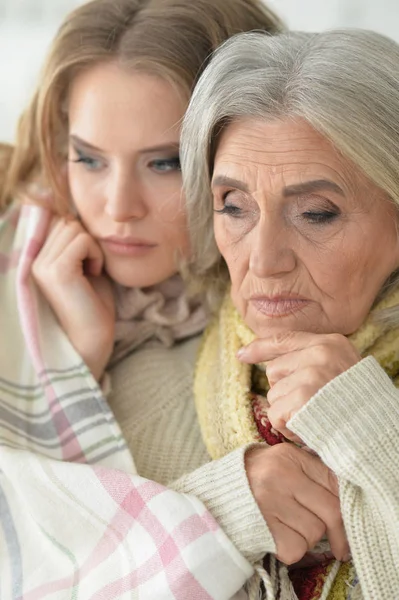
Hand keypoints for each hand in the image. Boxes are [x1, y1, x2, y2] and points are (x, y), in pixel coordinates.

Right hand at [32, 218, 114, 380]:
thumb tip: (76, 213)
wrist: (93, 339)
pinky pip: (83, 240)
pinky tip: (95, 275)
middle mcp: (32, 260)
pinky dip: (96, 254)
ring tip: (92, 272)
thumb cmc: (93, 305)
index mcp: (35, 259)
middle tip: (91, 267)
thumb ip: (76, 242)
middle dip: (86, 239)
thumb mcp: (83, 265)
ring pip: (74, 227)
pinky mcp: (57, 271)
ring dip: (92, 247)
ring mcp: (42, 266)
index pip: (54, 220)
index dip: (76, 231)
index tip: (87, 255)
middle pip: (65, 221)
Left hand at [238, 331, 359, 440]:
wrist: (376, 431)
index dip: (260, 348)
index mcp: (330, 343)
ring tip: (313, 416)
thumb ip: (312, 360)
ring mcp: (311, 375)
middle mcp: (320, 354)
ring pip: (273, 394)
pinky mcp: (302, 398)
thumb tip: (270, 363)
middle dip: (284, 390)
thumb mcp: (341, 369)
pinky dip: (287, 427)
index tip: (242, 354)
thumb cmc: (357, 404)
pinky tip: (308, 428)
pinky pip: (275, 414)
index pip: (285, 339)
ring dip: (287, 411)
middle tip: (310, 404)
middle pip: (274, 370)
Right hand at [245, 443, 348, 563]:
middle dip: (337, 531)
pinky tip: (279, 536)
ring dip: (308, 537)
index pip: (333, 481)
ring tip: (288, 526)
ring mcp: (270, 503)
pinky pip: (297, 548)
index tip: (350, 518)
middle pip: (330, 511)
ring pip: (315, 532)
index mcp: (288, 456)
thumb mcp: (280, 461)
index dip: (346, 503)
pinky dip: (293, 549)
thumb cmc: (253, 478)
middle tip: (340, 545)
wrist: (212, 494)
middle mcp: (279, 476)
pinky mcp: (263, 528)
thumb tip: (346, 495)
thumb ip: (310, 471)